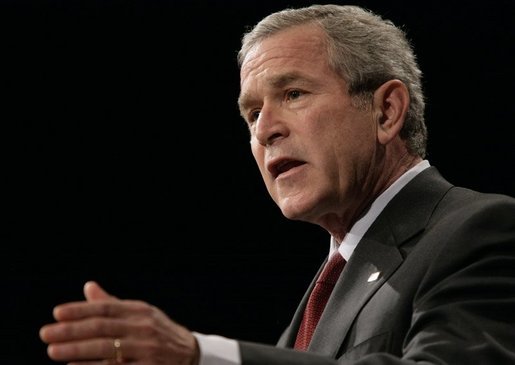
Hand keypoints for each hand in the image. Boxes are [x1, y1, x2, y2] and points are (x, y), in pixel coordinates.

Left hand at [39, 281, 199, 364]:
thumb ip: (113, 304)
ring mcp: (147, 349)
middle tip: (46, 334)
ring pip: (106, 348)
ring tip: (53, 351)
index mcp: (139, 311)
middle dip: (72, 331)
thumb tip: (89, 287)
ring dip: (77, 350)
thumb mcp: (140, 315)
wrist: (191, 355)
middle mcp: (144, 327)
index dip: (80, 310)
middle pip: (102, 327)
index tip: (57, 313)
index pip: (106, 307)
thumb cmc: (158, 333)